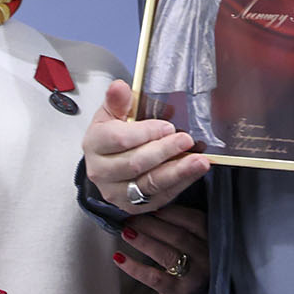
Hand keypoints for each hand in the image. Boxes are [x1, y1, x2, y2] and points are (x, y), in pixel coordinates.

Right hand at [82, 80, 210, 213]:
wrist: (108, 162)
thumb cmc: (112, 136)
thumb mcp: (112, 113)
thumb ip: (118, 101)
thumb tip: (119, 87)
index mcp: (95, 143)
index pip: (119, 139)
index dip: (145, 132)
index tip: (167, 126)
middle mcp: (101, 171)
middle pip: (135, 163)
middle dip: (164, 151)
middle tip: (185, 140)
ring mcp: (116, 192)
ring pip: (149, 183)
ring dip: (177, 171)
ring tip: (199, 161)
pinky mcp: (133, 205)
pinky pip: (160, 196)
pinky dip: (179, 183)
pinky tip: (193, 171)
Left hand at [112, 205, 207, 293]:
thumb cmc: (189, 263)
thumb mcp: (195, 242)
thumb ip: (182, 225)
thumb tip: (148, 204)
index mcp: (212, 239)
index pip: (194, 220)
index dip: (171, 212)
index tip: (150, 206)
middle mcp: (207, 257)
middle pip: (178, 235)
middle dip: (151, 224)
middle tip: (130, 217)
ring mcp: (195, 276)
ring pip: (166, 254)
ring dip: (143, 241)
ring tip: (125, 231)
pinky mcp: (179, 292)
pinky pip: (154, 277)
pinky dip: (134, 267)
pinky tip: (119, 257)